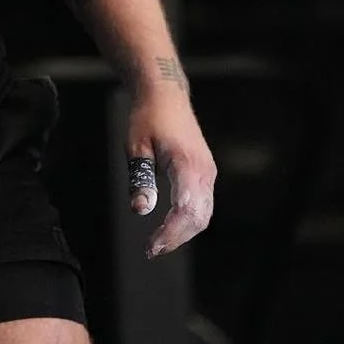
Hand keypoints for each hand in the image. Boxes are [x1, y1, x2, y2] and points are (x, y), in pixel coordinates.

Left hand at [125, 86, 216, 258]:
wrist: (165, 94)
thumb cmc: (148, 116)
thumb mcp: (136, 146)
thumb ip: (141, 179)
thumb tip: (141, 210)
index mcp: (187, 164)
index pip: (185, 210)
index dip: (170, 233)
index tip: (151, 246)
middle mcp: (203, 171)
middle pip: (198, 217)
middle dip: (176, 238)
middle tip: (152, 249)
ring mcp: (207, 172)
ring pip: (204, 214)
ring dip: (184, 232)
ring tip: (159, 242)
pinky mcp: (205, 172)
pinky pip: (203, 204)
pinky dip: (189, 220)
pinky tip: (170, 226)